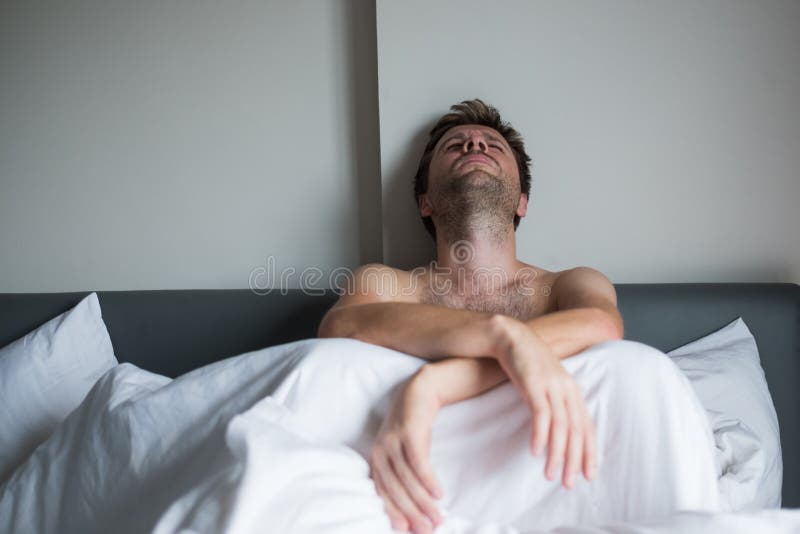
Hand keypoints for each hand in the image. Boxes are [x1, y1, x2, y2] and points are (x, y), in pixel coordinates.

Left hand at [369, 369, 443, 533]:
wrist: (421, 390)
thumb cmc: (414, 428)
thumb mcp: (405, 452)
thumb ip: (405, 477)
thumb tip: (416, 510)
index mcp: (377, 460)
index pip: (383, 493)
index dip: (395, 514)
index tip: (409, 532)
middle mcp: (381, 451)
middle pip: (396, 489)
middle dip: (412, 513)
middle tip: (429, 530)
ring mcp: (393, 440)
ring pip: (407, 479)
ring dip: (423, 501)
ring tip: (438, 517)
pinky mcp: (409, 431)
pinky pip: (417, 461)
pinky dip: (427, 479)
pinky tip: (438, 494)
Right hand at [492, 316, 596, 488]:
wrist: (507, 334)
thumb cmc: (524, 362)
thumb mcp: (544, 383)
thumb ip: (554, 402)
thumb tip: (557, 430)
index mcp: (572, 390)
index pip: (587, 427)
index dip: (589, 453)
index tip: (586, 476)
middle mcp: (566, 388)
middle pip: (577, 431)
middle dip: (573, 460)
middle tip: (568, 484)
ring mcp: (551, 385)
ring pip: (561, 426)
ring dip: (556, 454)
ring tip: (550, 475)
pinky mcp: (533, 383)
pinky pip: (541, 414)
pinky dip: (540, 435)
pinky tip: (535, 452)